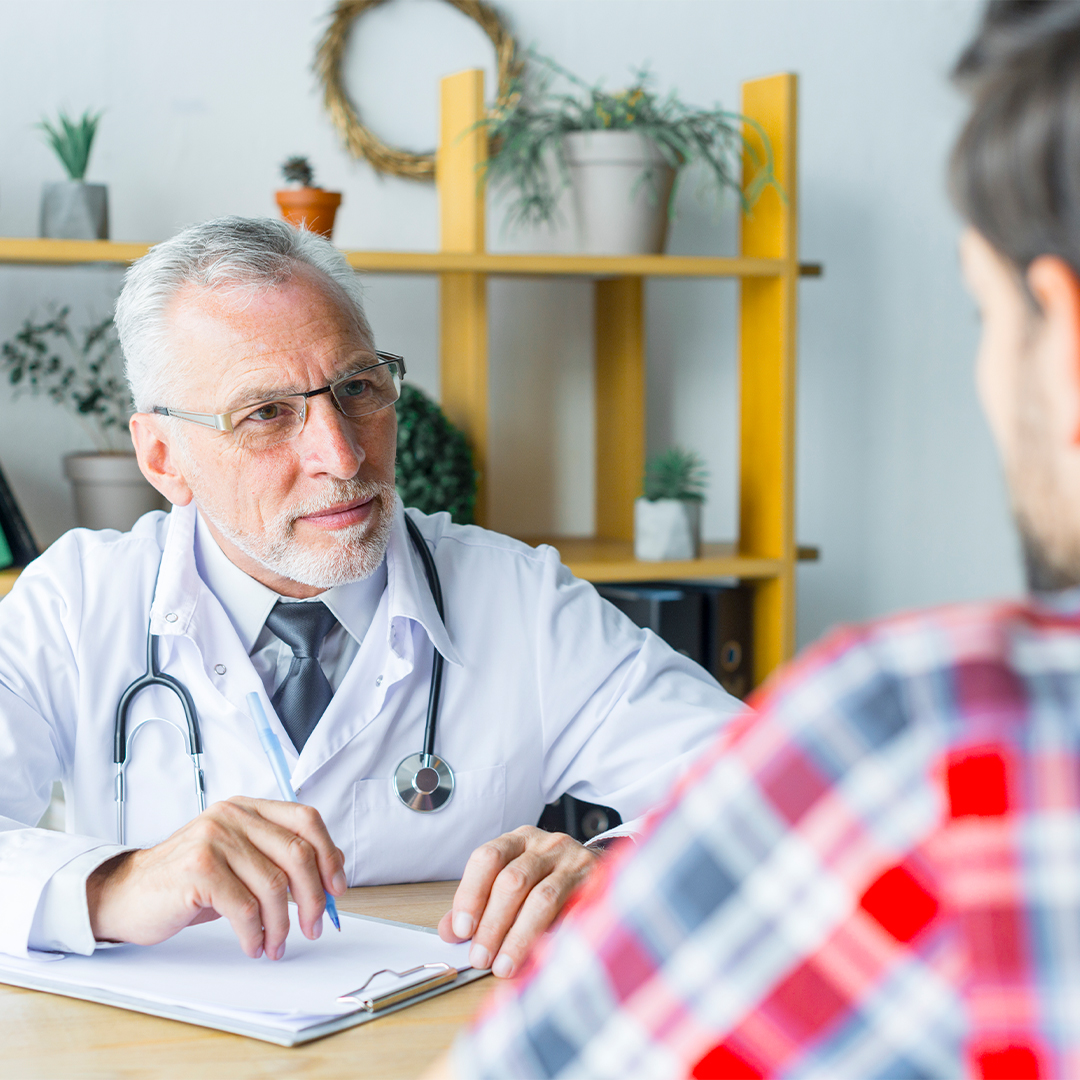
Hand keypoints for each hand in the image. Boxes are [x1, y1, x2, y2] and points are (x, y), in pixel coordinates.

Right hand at [86, 796, 345, 959]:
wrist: (126, 894)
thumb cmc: (188, 881)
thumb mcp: (239, 860)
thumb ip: (278, 856)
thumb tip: (332, 870)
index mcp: (248, 808)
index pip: (306, 820)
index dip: (329, 855)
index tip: (336, 888)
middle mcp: (233, 816)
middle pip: (297, 853)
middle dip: (313, 897)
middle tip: (315, 926)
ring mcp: (214, 839)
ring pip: (273, 885)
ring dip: (283, 924)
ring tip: (276, 945)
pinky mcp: (198, 869)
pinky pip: (245, 908)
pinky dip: (256, 933)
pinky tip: (253, 945)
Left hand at [437, 826, 597, 978]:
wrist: (598, 870)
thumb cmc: (546, 878)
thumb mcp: (510, 881)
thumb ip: (479, 904)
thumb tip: (449, 932)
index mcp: (518, 840)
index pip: (488, 858)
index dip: (471, 894)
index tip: (461, 930)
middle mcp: (546, 845)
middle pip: (513, 880)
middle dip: (492, 923)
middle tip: (480, 957)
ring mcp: (574, 863)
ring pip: (543, 898)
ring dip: (519, 937)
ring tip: (504, 965)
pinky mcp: (597, 886)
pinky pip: (574, 914)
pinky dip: (554, 938)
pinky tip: (541, 957)